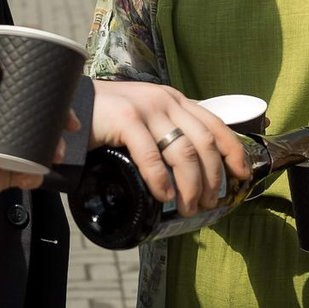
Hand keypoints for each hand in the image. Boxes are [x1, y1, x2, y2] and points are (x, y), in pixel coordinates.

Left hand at [0, 56, 51, 232]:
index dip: (42, 96)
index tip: (61, 97)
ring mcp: (2, 155)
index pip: (17, 97)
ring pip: (37, 149)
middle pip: (34, 123)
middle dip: (55, 126)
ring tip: (53, 156)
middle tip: (69, 129)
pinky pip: (29, 174)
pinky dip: (36, 176)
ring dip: (50, 151)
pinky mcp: (4, 178)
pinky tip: (31, 179)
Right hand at [90, 80, 249, 211]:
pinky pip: (151, 155)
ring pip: (183, 153)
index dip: (233, 151)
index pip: (215, 124)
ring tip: (187, 207)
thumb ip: (165, 130)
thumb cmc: (105, 117)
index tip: (242, 175)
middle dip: (212, 179)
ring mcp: (146, 108)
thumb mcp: (144, 118)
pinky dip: (161, 180)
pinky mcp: (125, 118)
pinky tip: (163, 196)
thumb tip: (191, 169)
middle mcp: (165, 100)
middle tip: (209, 203)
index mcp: (174, 100)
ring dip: (191, 186)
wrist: (66, 102)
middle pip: (204, 144)